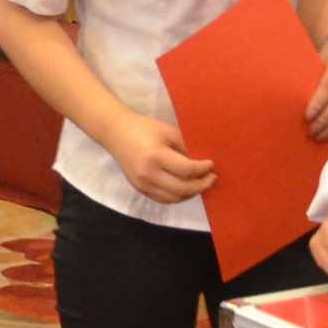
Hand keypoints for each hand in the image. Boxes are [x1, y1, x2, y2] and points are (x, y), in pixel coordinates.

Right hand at [101, 113, 217, 204]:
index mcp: (156, 156)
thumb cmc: (144, 128)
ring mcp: (143, 184)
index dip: (203, 170)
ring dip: (191, 193)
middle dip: (202, 185)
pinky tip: (186, 188)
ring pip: (174, 198)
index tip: (212, 165)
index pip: (187, 170)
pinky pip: (164, 199)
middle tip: (212, 178)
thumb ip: (185, 146)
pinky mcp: (140, 189)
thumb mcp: (168, 131)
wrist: (116, 133)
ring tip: (201, 184)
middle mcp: (149, 174)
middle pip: (182, 189)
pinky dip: (178, 196)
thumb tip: (203, 160)